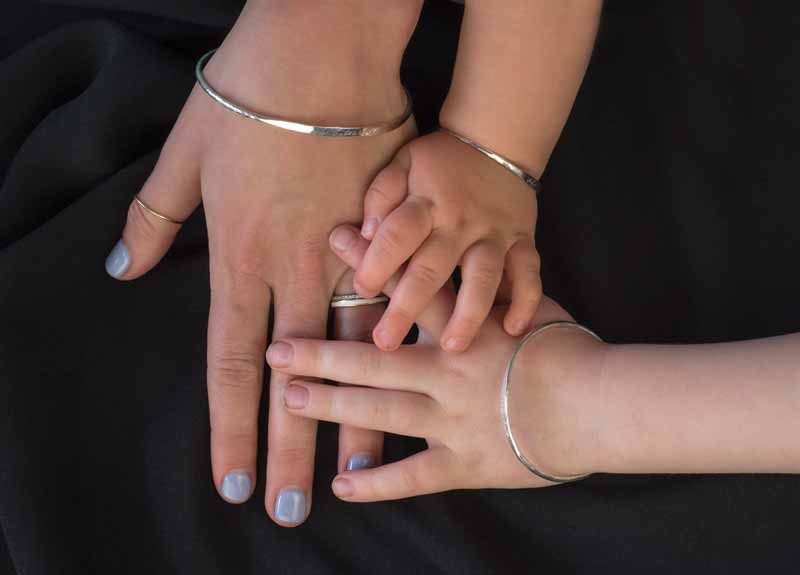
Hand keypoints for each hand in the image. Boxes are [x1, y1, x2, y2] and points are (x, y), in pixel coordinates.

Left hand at [104, 0, 419, 524]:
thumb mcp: (185, 153)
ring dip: (358, 415)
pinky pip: (401, 302)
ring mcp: (349, 255)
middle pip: (294, 375)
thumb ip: (154, 217)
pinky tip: (420, 392)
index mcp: (241, 255)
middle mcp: (295, 269)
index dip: (230, 427)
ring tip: (360, 473)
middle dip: (290, 447)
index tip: (235, 478)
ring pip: (354, 352)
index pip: (230, 363)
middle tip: (292, 506)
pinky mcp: (390, 235)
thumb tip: (125, 269)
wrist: (322, 54)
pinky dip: (406, 351)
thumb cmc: (249, 98)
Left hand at [266, 228, 605, 499]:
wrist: (603, 401)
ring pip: (382, 412)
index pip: (406, 291)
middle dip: (322, 354)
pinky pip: (416, 476)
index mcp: (463, 330)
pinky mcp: (465, 461)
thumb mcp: (532, 302)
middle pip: (374, 360)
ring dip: (333, 406)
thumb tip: (469, 265)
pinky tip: (341, 487)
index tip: (329, 242)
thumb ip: (491, 289)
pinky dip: (378, 485)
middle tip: (279, 350)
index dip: (366, 265)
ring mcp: (453, 419)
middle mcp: (448, 371)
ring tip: (291, 402)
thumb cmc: (570, 347)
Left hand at [351, 131, 540, 352]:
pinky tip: (513, 329)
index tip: (361, 288)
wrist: (497, 139)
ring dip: (468, 313)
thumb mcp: (402, 162)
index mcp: (426, 203)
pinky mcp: (522, 242)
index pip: (397, 234)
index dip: (377, 261)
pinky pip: (529, 274)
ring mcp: (495, 234)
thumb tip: (364, 230)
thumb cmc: (439, 161)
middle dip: (408, 306)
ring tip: (452, 347)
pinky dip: (525, 301)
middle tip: (387, 341)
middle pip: (432, 267)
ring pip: (483, 277)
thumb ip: (382, 194)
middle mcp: (461, 222)